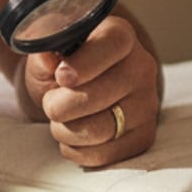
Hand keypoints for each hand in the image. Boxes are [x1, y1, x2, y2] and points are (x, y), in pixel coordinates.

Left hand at [22, 15, 159, 166]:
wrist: (82, 89)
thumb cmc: (63, 65)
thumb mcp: (49, 51)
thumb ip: (44, 50)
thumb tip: (45, 58)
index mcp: (120, 36)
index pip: (112, 45)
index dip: (84, 63)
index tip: (60, 76)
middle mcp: (141, 68)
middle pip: (95, 96)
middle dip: (58, 105)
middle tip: (50, 102)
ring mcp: (146, 104)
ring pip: (99, 130)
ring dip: (64, 130)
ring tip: (59, 120)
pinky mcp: (144, 136)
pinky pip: (105, 155)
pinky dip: (77, 150)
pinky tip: (71, 137)